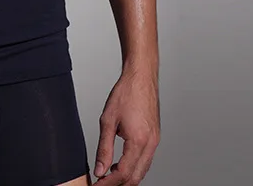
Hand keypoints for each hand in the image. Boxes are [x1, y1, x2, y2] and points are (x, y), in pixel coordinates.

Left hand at [92, 67, 159, 184]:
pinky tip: (120, 163)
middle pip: (136, 177)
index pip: (124, 173)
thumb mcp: (107, 120)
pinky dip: (133, 167)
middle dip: (119, 184)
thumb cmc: (126, 93)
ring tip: (108, 174)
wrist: (140, 78)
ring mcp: (155, 141)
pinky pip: (145, 160)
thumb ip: (104, 148)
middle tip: (102, 183)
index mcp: (138, 141)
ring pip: (142, 171)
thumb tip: (100, 169)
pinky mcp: (155, 137)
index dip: (109, 183)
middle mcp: (150, 144)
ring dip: (126, 177)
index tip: (97, 184)